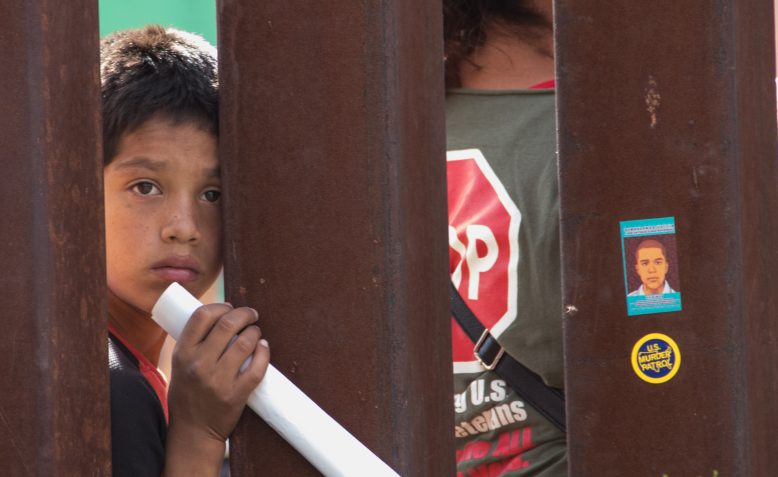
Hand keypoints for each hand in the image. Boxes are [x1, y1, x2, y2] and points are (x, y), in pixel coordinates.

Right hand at [165, 303, 269, 475]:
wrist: (193, 432)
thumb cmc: (188, 393)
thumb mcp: (180, 365)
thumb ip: (195, 343)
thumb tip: (220, 315)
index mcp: (182, 353)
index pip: (202, 316)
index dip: (220, 306)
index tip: (230, 307)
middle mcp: (199, 365)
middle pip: (227, 324)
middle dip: (244, 314)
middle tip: (251, 315)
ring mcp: (218, 381)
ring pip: (245, 343)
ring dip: (254, 332)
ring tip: (255, 332)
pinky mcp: (235, 395)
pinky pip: (256, 368)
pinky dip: (263, 352)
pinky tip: (263, 346)